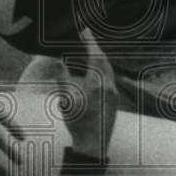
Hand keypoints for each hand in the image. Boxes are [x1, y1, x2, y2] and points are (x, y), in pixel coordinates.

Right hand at [15, 34, 117, 157]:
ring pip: (108, 69)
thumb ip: (63, 79)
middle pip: (104, 60)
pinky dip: (103, 69)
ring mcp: (113, 93)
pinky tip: (95, 70)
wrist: (93, 146)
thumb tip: (60, 63)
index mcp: (96, 84)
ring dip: (99, 58)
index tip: (85, 30)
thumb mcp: (65, 101)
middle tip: (86, 37)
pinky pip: (110, 78)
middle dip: (95, 47)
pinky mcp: (115, 100)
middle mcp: (108, 86)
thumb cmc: (78, 124)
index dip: (89, 41)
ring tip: (90, 51)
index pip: (94, 56)